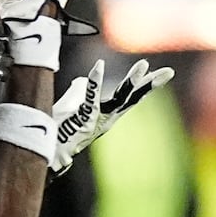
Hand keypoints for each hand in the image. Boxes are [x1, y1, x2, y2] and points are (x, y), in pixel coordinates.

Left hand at [50, 59, 175, 174]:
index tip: (167, 73)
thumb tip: (84, 79)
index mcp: (107, 116)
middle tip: (168, 72)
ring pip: (119, 99)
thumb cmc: (58, 128)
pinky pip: (90, 98)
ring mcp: (96, 120)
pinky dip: (94, 81)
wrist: (47, 151)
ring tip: (143, 65)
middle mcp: (106, 119)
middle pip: (132, 99)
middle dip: (150, 85)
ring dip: (131, 81)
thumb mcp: (71, 106)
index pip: (131, 97)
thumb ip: (80, 91)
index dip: (147, 84)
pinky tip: (98, 66)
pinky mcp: (83, 120)